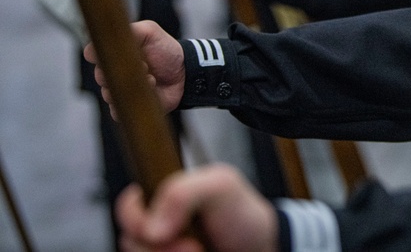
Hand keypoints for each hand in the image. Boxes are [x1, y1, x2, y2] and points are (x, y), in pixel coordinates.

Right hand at [83, 20, 185, 118]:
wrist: (185, 72)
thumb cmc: (166, 50)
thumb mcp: (150, 32)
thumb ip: (131, 30)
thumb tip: (107, 33)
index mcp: (114, 53)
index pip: (92, 53)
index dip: (102, 54)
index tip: (120, 53)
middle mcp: (112, 72)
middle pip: (99, 76)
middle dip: (122, 71)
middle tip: (145, 65)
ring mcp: (119, 90)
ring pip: (108, 94)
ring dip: (132, 86)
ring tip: (152, 78)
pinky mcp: (127, 107)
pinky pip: (116, 111)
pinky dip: (131, 103)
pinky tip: (148, 92)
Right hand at [116, 164, 278, 251]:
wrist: (262, 248)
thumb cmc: (242, 215)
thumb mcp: (222, 185)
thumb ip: (183, 191)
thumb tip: (150, 227)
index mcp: (164, 200)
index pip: (127, 207)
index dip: (134, 218)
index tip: (157, 226)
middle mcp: (158, 228)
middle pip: (130, 242)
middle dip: (157, 247)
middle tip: (191, 245)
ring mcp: (164, 249)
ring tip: (199, 251)